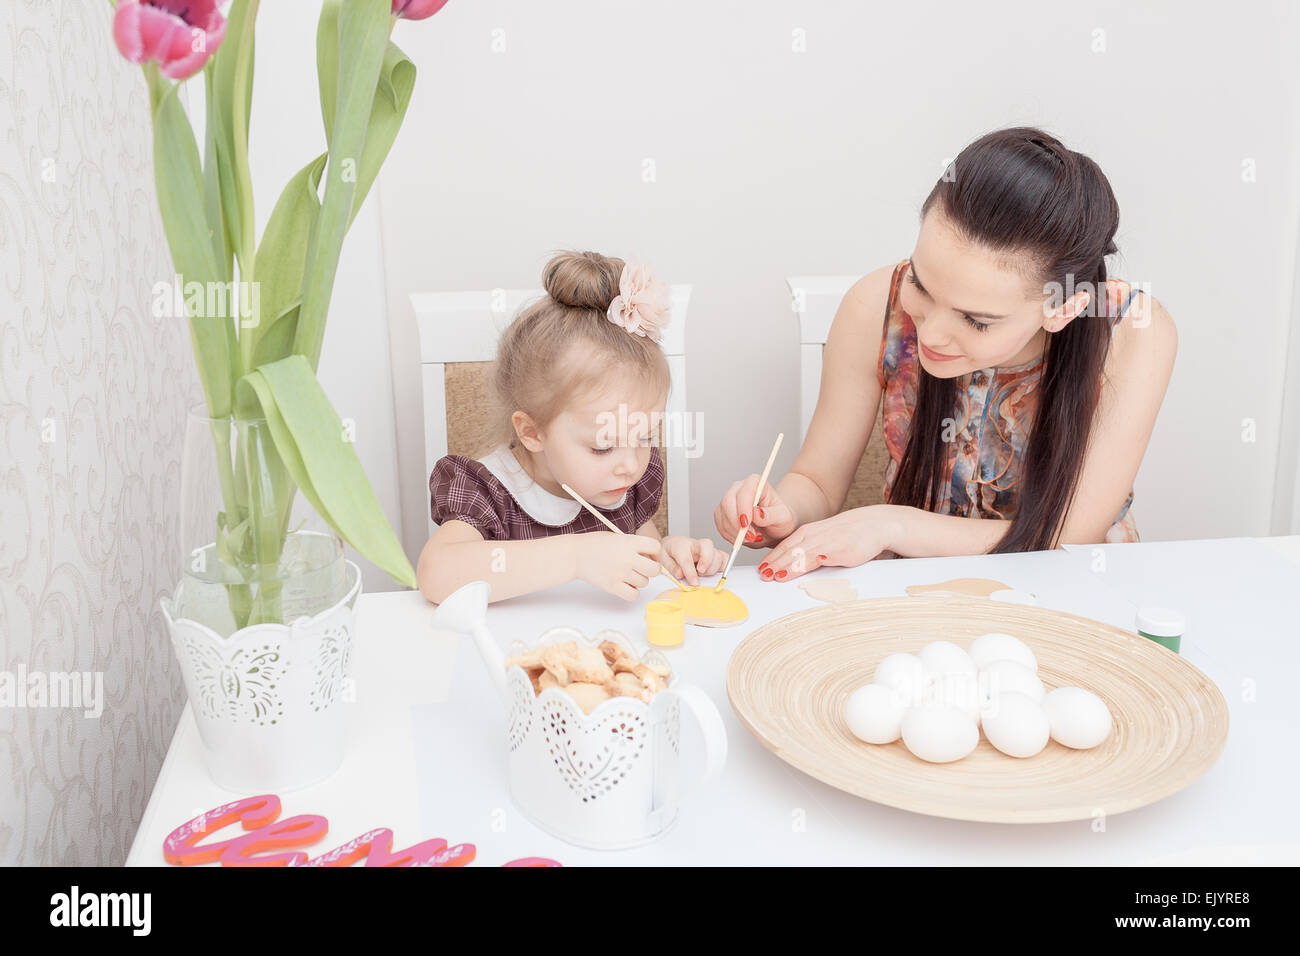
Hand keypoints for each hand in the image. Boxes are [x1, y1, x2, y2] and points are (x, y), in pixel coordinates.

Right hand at [573, 532, 664, 600]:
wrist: (576, 554)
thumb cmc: (595, 544)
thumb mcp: (617, 537)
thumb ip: (634, 545)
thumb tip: (651, 557)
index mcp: (629, 542)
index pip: (656, 547)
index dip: (655, 552)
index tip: (649, 555)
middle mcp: (627, 558)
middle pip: (655, 570)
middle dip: (651, 569)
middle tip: (643, 568)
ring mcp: (620, 573)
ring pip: (645, 583)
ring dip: (639, 580)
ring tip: (628, 575)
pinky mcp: (613, 586)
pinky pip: (634, 595)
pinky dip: (632, 592)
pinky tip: (626, 585)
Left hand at [659, 535, 726, 586]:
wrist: (672, 546)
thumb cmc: (669, 554)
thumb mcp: (663, 560)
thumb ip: (672, 567)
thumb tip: (681, 574)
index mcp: (680, 545)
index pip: (687, 557)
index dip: (691, 572)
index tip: (693, 583)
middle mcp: (696, 544)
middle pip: (708, 548)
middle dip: (707, 563)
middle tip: (700, 573)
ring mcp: (706, 549)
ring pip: (717, 554)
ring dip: (713, 568)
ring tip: (703, 574)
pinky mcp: (714, 554)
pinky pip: (725, 558)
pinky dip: (724, 566)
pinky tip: (715, 572)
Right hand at [714, 475, 796, 549]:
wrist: (774, 528)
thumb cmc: (780, 520)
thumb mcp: (783, 519)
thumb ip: (771, 515)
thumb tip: (756, 513)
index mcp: (756, 482)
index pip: (744, 492)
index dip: (743, 508)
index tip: (746, 524)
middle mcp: (739, 488)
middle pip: (728, 502)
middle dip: (737, 523)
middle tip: (751, 537)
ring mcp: (728, 500)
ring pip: (721, 515)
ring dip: (734, 532)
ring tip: (752, 538)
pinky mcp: (722, 514)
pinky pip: (720, 525)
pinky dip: (730, 535)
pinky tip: (743, 539)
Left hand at [756, 506, 898, 581]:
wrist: (873, 524)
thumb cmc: (846, 534)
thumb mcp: (821, 538)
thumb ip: (806, 549)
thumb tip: (789, 565)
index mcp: (808, 532)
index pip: (786, 546)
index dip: (773, 558)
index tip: (762, 569)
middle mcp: (815, 536)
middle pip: (791, 551)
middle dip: (775, 564)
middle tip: (762, 576)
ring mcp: (828, 543)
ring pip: (803, 555)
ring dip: (788, 566)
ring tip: (775, 576)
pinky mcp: (842, 551)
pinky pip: (824, 557)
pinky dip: (811, 563)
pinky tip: (801, 569)